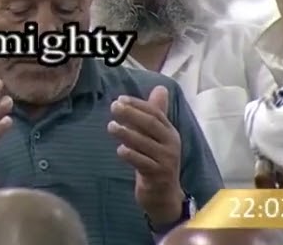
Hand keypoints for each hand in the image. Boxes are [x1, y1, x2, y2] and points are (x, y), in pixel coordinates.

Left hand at [108, 86, 184, 226]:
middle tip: (114, 107)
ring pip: (145, 144)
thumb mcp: (157, 137)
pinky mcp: (158, 176)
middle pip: (151, 125)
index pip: (155, 113)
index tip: (120, 98)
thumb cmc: (156, 160)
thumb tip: (161, 87)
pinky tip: (120, 150)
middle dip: (132, 114)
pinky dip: (132, 155)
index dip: (138, 105)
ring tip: (111, 126)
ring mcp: (166, 161)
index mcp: (170, 132)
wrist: (163, 195)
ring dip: (127, 133)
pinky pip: (144, 163)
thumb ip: (156, 113)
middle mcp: (171, 144)